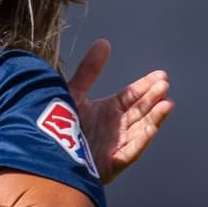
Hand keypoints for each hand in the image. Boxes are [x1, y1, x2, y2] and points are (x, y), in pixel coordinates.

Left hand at [66, 39, 171, 184]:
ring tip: (166, 103)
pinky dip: (141, 140)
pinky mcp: (110, 164)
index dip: (145, 86)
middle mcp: (115, 127)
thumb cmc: (55, 125)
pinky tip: (151, 127)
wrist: (41, 153)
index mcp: (108, 111)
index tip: (161, 75)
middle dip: (152, 98)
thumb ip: (89, 71)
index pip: (132, 96)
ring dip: (154, 117)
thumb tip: (104, 43)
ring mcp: (115, 145)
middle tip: (163, 84)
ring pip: (140, 130)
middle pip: (139, 111)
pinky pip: (129, 152)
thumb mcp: (74, 94)